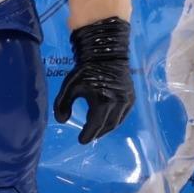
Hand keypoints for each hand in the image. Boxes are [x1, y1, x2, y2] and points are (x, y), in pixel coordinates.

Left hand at [54, 17, 134, 144]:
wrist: (105, 52)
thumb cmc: (85, 69)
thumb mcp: (69, 85)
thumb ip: (62, 104)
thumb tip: (61, 121)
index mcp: (103, 102)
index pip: (95, 125)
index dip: (88, 134)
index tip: (81, 140)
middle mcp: (118, 103)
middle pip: (107, 126)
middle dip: (97, 133)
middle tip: (88, 136)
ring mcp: (127, 100)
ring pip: (117, 122)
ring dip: (106, 128)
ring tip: (96, 130)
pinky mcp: (131, 97)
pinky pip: (123, 114)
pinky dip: (115, 120)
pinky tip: (107, 120)